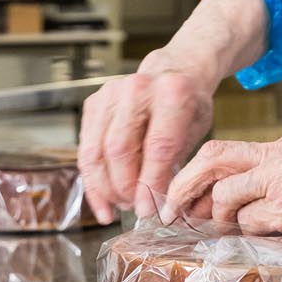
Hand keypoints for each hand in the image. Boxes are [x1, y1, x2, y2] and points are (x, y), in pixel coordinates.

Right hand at [77, 50, 219, 223]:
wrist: (172, 72)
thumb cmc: (187, 106)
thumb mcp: (195, 131)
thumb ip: (175, 164)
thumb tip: (155, 206)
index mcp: (172, 92)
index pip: (158, 146)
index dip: (150, 183)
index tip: (147, 210)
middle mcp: (137, 88)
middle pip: (120, 149)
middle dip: (124, 187)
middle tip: (133, 207)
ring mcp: (110, 93)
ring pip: (96, 151)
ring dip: (104, 187)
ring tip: (117, 207)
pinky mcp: (93, 102)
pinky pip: (85, 148)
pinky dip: (92, 179)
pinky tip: (103, 199)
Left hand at [163, 131, 281, 237]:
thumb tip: (257, 190)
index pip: (225, 149)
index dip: (196, 171)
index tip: (182, 191)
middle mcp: (278, 157)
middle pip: (213, 160)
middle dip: (184, 184)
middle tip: (171, 208)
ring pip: (227, 194)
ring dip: (218, 215)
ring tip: (221, 230)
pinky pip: (252, 221)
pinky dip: (246, 231)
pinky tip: (254, 237)